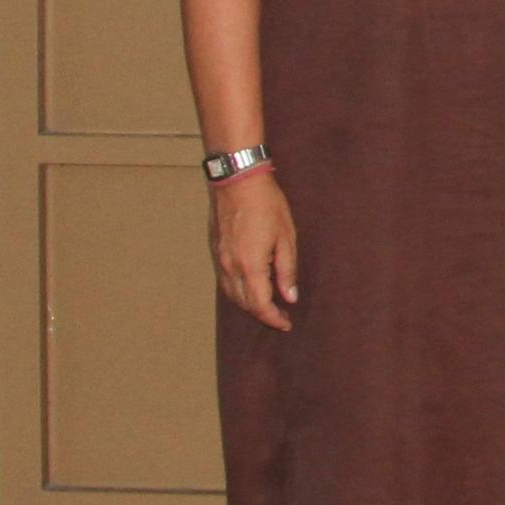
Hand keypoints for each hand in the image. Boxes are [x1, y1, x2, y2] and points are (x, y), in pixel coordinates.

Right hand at [211, 171, 298, 331]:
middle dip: (262, 314)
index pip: (260, 305)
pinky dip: (237, 290)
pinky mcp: (215, 250)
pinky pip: (224, 280)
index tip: (286, 324)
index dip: (273, 319)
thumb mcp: (286, 238)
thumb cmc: (266, 205)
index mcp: (250, 266)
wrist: (237, 180)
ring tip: (266, 304)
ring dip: (248, 304)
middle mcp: (230, 267)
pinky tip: (249, 286)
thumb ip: (287, 270)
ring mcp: (220, 259)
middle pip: (245, 303)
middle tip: (280, 316)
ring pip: (232, 294)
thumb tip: (289, 296)